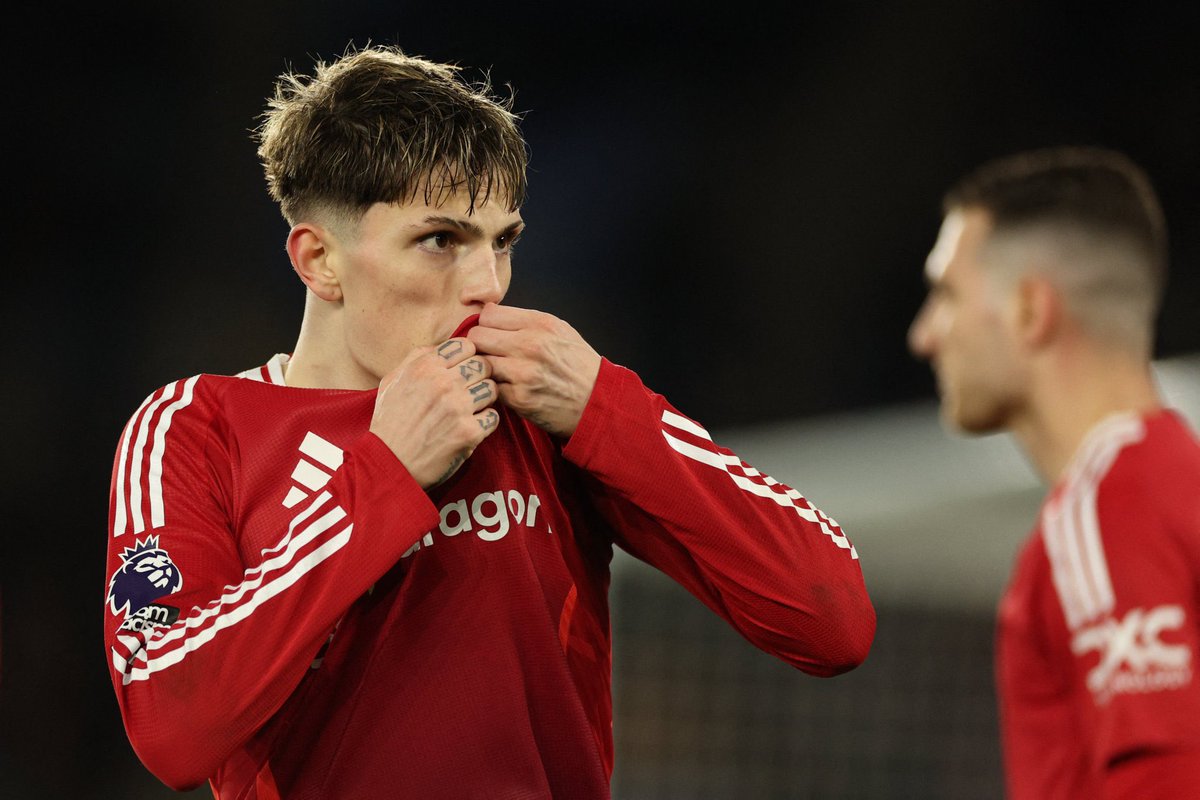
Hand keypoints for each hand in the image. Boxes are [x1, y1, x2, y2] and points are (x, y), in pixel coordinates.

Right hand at [369, 337, 500, 488]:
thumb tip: (441, 347)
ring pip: (492, 388)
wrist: (389, 463)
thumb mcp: (392, 380)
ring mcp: (458, 407)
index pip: (466, 345)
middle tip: (470, 391)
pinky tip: (471, 427)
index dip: (468, 356)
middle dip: (479, 376)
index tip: (463, 370)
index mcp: (425, 366)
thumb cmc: (390, 422)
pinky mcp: (469, 432)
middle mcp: (443, 383)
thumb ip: (417, 358)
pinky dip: (486, 423)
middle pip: (483, 364)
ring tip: (471, 409)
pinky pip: (493, 417)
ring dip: (484, 399)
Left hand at [467, 303, 600, 437]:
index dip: (487, 325)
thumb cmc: (578, 366)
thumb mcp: (560, 330)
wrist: (598, 402)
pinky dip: (496, 389)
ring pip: (478, 363)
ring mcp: (522, 373)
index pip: (488, 314)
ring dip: (486, 369)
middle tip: (492, 354)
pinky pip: (489, 387)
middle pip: (477, 336)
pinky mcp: (518, 398)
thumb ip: (526, 321)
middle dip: (481, 345)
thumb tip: (490, 315)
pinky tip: (510, 389)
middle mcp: (530, 345)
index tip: (493, 334)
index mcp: (540, 323)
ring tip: (500, 373)